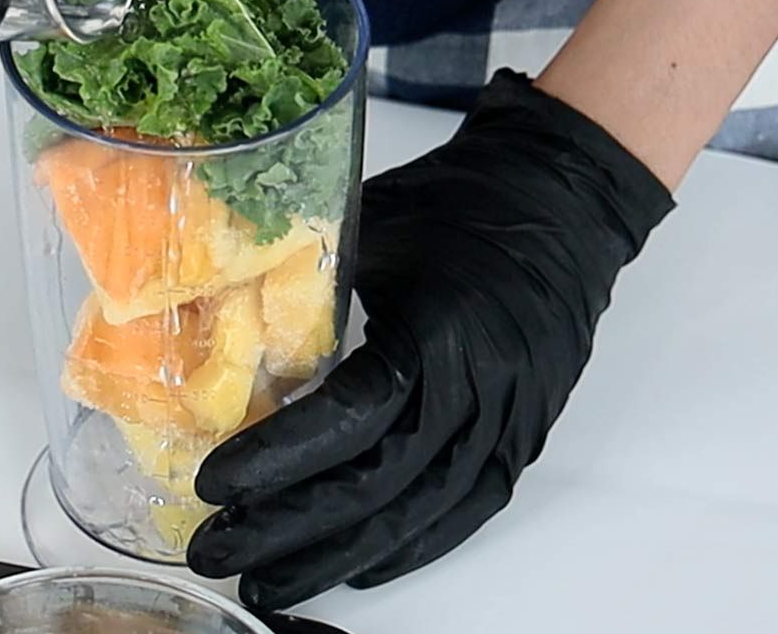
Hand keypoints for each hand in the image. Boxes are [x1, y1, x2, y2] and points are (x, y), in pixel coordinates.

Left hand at [187, 70, 674, 609]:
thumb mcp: (369, 227)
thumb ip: (306, 285)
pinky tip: (360, 567)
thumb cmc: (463, 201)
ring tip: (271, 580)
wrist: (562, 198)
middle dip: (289, 527)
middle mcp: (482, 389)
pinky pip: (468, 509)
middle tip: (218, 549)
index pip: (352, 417)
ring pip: (421, 513)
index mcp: (440, 331)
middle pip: (378, 485)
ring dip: (341, 554)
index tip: (215, 482)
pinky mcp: (526, 433)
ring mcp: (511, 420)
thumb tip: (223, 329)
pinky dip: (411, 545)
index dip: (279, 459)